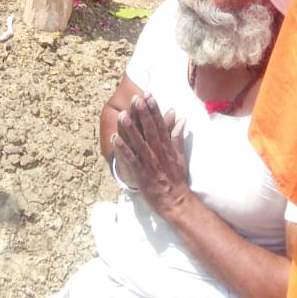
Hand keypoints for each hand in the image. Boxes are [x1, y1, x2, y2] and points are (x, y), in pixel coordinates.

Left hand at [113, 95, 188, 218]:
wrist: (176, 202)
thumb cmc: (177, 178)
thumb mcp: (180, 155)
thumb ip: (177, 136)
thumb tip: (182, 118)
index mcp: (167, 147)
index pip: (161, 125)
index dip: (155, 110)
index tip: (149, 96)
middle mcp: (158, 153)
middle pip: (150, 130)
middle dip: (143, 114)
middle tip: (136, 99)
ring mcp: (150, 163)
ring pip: (139, 143)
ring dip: (131, 129)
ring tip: (123, 115)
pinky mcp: (142, 174)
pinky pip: (131, 160)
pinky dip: (123, 149)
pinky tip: (115, 138)